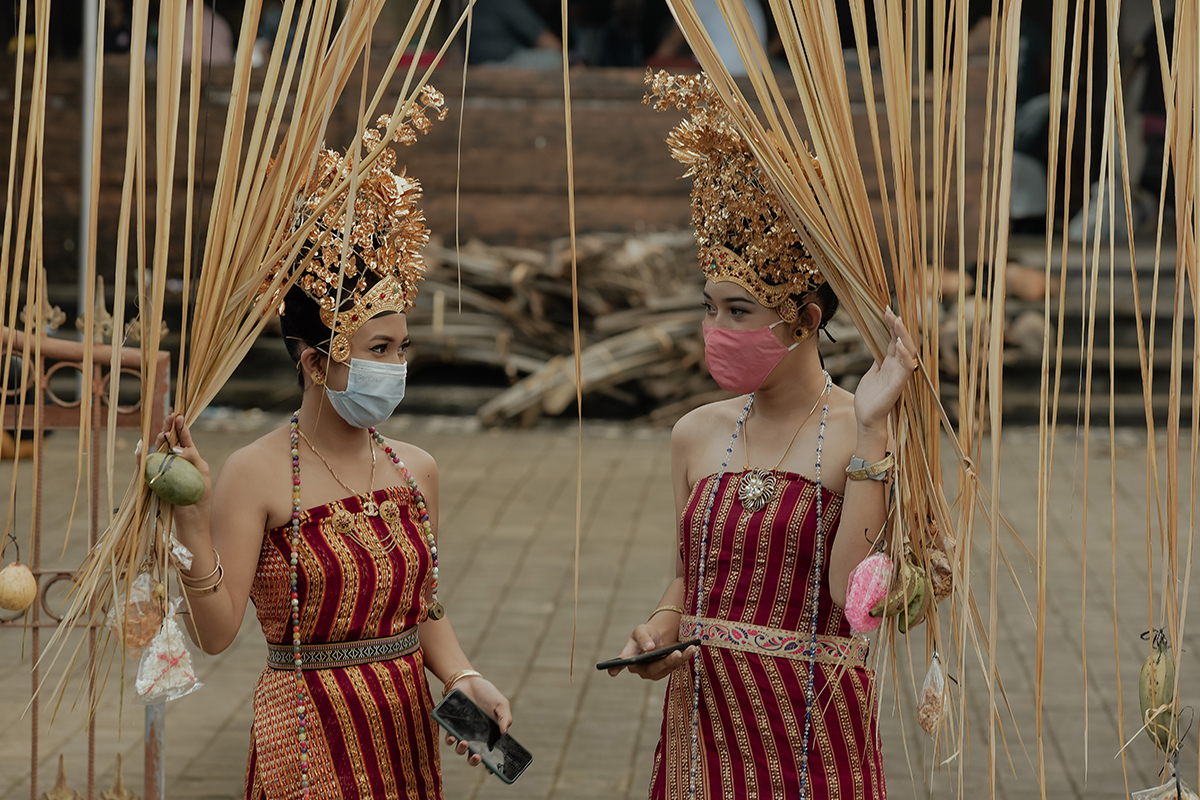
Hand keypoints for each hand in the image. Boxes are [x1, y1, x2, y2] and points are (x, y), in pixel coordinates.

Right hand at [152, 413, 212, 528]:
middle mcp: (175, 462)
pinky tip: (142, 449)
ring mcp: (164, 470)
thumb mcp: (202, 473)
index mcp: (190, 459)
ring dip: (158, 441)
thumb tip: (177, 448)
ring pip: (157, 451)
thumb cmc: (199, 496)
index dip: (181, 428)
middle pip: (169, 442)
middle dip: (168, 428)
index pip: (184, 440)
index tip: (179, 416)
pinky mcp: (155, 480)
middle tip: (169, 417)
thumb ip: (193, 458)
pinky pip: (146, 466)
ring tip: (162, 434)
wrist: (191, 519)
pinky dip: (143, 458)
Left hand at [444, 677, 511, 768]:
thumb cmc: (487, 694)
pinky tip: (453, 737)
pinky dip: (450, 739)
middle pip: (473, 756)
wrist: (469, 680)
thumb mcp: (501, 704)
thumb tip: (505, 733)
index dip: (491, 764)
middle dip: (474, 760)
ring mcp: (463, 732)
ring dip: (462, 750)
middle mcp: (475, 737)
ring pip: (460, 749)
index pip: (490, 753)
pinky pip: (449, 737)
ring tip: (465, 743)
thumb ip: (505, 718)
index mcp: (489, 735)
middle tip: (477, 756)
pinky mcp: (451, 726)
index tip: (492, 770)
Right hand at [607, 623, 695, 680]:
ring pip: (667, 669)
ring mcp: (654, 673)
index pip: (621, 664)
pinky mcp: (666, 671)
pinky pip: (676, 666)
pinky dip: (685, 657)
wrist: (658, 635)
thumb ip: (643, 638)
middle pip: (653, 669)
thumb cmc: (646, 633)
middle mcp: (640, 670)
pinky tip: (692, 649)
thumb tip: (649, 648)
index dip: (616, 668)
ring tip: (690, 648)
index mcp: (629, 658)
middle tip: (677, 653)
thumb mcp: (641, 630)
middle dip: (667, 662)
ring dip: (680, 659)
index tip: (612, 671)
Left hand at [853, 307, 918, 433]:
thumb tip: (877, 345)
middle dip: (897, 326)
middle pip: (902, 341)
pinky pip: (907, 367)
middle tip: (890, 312)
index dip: (891, 325)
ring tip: (897, 322)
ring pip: (908, 351)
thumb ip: (878, 360)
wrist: (866, 417)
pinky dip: (905, 356)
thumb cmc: (869, 397)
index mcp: (890, 362)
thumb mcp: (872, 372)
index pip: (893, 339)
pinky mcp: (900, 384)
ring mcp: (900, 374)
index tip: (886, 310)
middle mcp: (897, 366)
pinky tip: (898, 345)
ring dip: (902, 336)